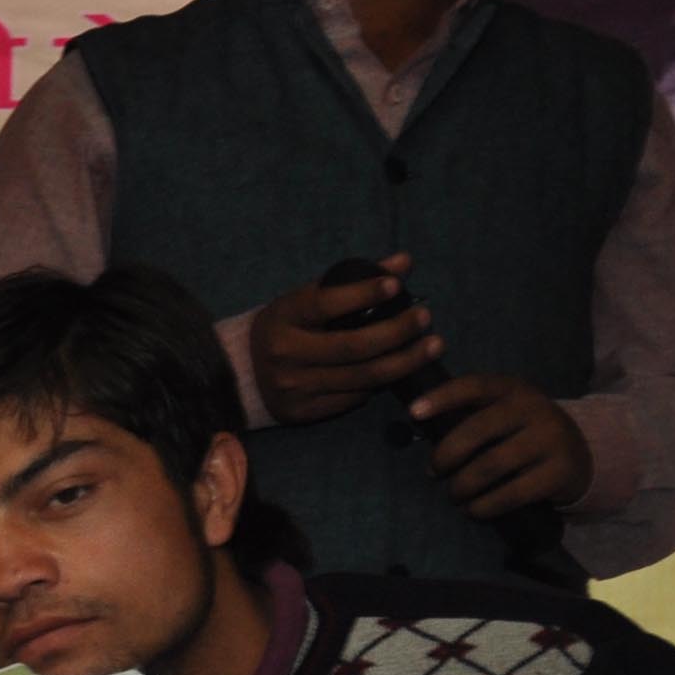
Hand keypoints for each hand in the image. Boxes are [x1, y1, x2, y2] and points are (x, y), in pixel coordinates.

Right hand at [247, 260, 440, 424]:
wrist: (243, 374)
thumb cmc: (289, 327)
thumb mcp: (310, 299)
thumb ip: (355, 282)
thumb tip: (405, 262)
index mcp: (284, 318)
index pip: (325, 303)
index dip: (363, 294)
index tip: (396, 286)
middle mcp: (285, 354)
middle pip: (352, 346)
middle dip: (396, 332)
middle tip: (425, 318)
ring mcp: (293, 387)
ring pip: (360, 377)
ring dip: (403, 362)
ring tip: (432, 346)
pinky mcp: (302, 412)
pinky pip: (352, 398)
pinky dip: (379, 384)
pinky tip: (398, 371)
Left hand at [414, 373, 593, 521]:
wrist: (578, 456)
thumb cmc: (522, 435)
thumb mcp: (502, 416)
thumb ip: (469, 417)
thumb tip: (419, 428)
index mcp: (513, 390)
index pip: (474, 386)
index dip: (443, 397)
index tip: (413, 412)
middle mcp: (534, 409)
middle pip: (477, 430)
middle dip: (446, 456)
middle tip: (433, 473)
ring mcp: (550, 439)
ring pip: (490, 466)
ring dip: (461, 486)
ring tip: (454, 495)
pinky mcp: (558, 471)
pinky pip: (510, 494)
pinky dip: (483, 506)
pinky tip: (473, 510)